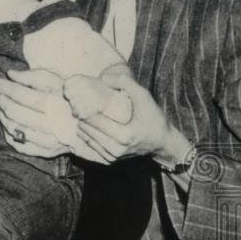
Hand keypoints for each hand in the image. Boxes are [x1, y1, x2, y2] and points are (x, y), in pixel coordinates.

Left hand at [0, 68, 69, 157]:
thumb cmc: (68, 96)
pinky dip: (9, 132)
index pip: (21, 95)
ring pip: (14, 129)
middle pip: (15, 113)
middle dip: (2, 101)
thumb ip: (32, 75)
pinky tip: (7, 122)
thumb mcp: (55, 79)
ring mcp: (49, 141)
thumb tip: (10, 74)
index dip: (5, 87)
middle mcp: (53, 125)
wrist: (89, 121)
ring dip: (2, 116)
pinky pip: (19, 145)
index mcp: (56, 104)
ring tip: (0, 106)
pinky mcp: (46, 152)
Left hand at [75, 64, 191, 164]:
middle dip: (81, 118)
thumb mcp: (144, 97)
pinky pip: (91, 149)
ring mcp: (113, 157)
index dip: (84, 110)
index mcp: (124, 135)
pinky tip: (84, 127)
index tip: (79, 100)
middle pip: (88, 131)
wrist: (164, 143)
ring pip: (87, 140)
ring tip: (80, 114)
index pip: (95, 121)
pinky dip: (86, 138)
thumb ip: (126, 82)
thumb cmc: (154, 119)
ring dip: (81, 127)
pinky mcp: (111, 161)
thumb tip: (104, 77)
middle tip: (77, 106)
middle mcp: (117, 149)